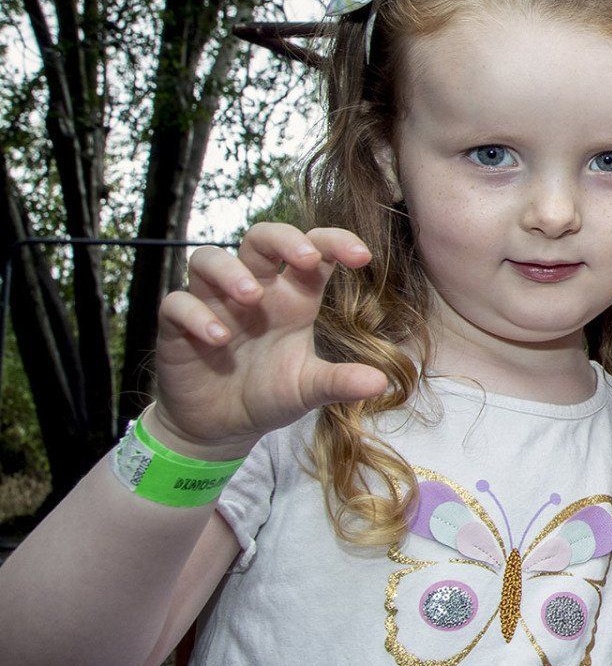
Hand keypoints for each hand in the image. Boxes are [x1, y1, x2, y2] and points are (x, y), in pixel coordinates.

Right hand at [149, 223, 387, 456]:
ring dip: (230, 271)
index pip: (314, 250)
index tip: (363, 257)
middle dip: (282, 238)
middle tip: (304, 259)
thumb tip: (381, 382)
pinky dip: (195, 314)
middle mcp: (255, 291)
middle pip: (261, 237)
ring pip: (208, 258)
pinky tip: (217, 339)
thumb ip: (340, 382)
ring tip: (252, 297)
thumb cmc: (267, 395)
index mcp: (293, 298)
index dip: (336, 242)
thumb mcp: (308, 390)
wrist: (220, 427)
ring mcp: (213, 304)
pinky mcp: (178, 326)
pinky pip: (176, 303)